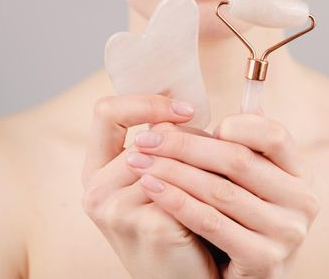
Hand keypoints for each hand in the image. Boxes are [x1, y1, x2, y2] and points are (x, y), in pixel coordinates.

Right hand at [81, 94, 218, 278]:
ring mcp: (116, 210)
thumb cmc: (174, 226)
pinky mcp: (147, 225)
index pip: (107, 113)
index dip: (146, 103)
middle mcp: (95, 190)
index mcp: (95, 172)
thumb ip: (163, 149)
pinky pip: (186, 188)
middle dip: (192, 141)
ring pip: (172, 160)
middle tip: (224, 145)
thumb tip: (187, 108)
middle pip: (150, 138)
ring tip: (233, 168)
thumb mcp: (159, 182)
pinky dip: (212, 186)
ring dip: (206, 162)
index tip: (187, 110)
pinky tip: (229, 194)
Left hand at [127, 114, 319, 278]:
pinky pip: (211, 222)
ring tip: (139, 161)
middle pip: (238, 160)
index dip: (233, 125)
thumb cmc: (239, 219)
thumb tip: (219, 106)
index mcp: (300, 174)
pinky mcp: (264, 259)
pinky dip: (177, 202)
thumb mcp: (247, 182)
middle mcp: (302, 201)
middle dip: (184, 146)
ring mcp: (287, 233)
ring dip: (173, 172)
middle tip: (146, 138)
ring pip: (220, 191)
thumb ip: (240, 147)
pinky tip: (152, 188)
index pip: (273, 135)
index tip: (189, 122)